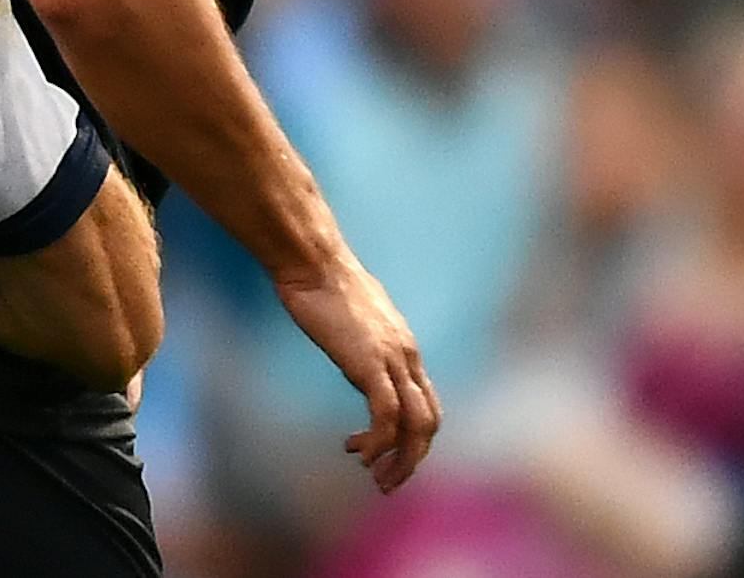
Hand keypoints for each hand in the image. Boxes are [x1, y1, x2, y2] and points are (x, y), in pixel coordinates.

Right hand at [275, 255, 440, 493]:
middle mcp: (408, 356)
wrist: (314, 262)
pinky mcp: (371, 365)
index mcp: (404, 347)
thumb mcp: (352, 317)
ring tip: (374, 476)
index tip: (385, 455)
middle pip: (429, 422)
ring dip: (399, 460)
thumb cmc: (323, 282)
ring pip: (416, 426)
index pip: (427, 403)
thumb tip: (354, 351)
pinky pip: (387, 417)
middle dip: (411, 459)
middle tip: (385, 482)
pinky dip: (377, 442)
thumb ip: (362, 340)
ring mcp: (393, 360)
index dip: (412, 437)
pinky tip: (357, 449)